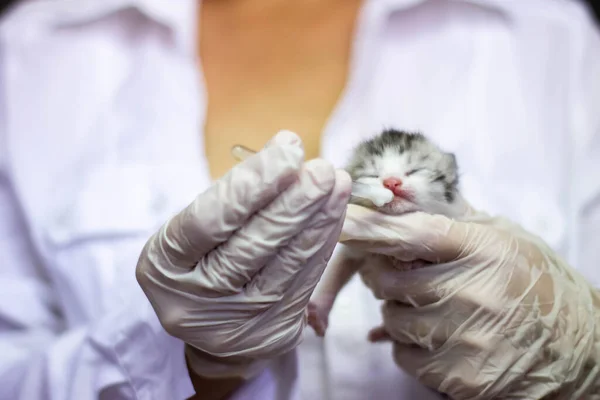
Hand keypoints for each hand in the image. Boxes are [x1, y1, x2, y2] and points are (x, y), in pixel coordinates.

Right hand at [136, 130, 350, 378]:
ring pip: (287, 263)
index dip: (251, 184)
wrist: (210, 329)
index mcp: (165, 265)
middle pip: (252, 245)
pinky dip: (323, 242)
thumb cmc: (202, 260)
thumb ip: (233, 197)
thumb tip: (287, 156)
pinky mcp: (275, 332)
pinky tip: (334, 214)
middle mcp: (197, 300)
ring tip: (338, 184)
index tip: (288, 149)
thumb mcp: (197, 229)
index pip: (208, 221)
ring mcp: (238, 322)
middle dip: (294, 202)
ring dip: (318, 219)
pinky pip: (306, 280)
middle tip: (322, 168)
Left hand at [340, 204, 599, 398]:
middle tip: (406, 279)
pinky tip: (442, 340)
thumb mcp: (502, 239)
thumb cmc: (533, 284)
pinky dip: (411, 347)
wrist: (576, 350)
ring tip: (434, 311)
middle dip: (386, 279)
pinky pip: (404, 356)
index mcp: (485, 249)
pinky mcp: (460, 376)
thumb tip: (395, 191)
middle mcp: (475, 292)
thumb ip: (449, 218)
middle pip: (391, 280)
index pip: (414, 233)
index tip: (339, 224)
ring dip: (400, 314)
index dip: (371, 228)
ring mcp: (467, 338)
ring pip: (392, 319)